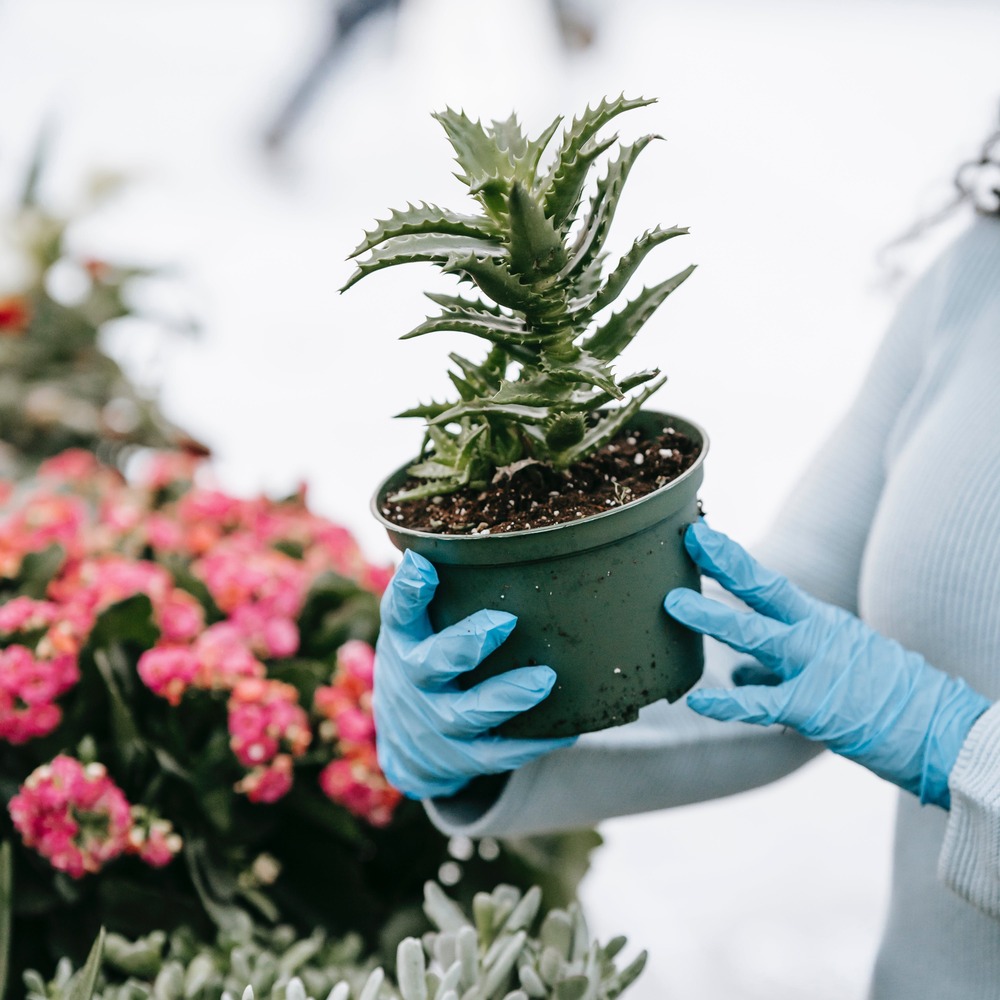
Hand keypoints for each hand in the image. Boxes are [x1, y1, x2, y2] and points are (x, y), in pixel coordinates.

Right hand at [374, 549, 574, 799]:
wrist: (406, 744)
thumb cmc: (425, 662)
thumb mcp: (418, 627)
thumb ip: (439, 590)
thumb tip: (482, 532)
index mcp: (404, 639)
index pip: (398, 611)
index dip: (408, 591)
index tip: (423, 566)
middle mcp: (415, 681)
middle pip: (431, 664)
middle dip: (466, 644)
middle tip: (505, 621)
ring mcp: (437, 722)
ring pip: (467, 713)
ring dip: (506, 697)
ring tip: (544, 679)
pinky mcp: (461, 758)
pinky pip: (497, 755)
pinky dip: (531, 745)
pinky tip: (568, 729)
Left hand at [664, 521, 990, 807]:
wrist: (943, 732)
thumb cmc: (884, 698)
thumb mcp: (835, 663)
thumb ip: (776, 667)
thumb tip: (734, 673)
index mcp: (820, 622)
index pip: (768, 582)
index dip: (731, 558)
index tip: (700, 535)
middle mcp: (816, 636)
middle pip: (762, 592)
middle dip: (723, 565)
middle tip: (688, 543)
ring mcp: (816, 669)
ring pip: (754, 636)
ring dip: (712, 617)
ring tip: (673, 606)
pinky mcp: (816, 708)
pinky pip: (763, 704)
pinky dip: (729, 704)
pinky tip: (700, 702)